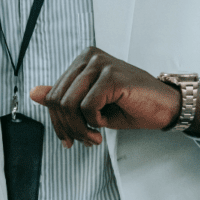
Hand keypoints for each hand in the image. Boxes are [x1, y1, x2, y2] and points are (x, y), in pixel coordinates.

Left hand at [30, 47, 180, 147]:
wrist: (165, 107)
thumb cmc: (130, 106)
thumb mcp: (92, 105)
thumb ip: (64, 98)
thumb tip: (34, 93)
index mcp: (83, 60)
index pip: (54, 94)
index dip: (57, 122)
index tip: (68, 139)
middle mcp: (90, 56)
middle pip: (58, 99)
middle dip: (67, 128)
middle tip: (84, 142)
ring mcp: (101, 63)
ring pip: (69, 104)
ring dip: (79, 129)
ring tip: (93, 139)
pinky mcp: (112, 76)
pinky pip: (87, 107)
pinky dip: (94, 122)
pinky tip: (105, 124)